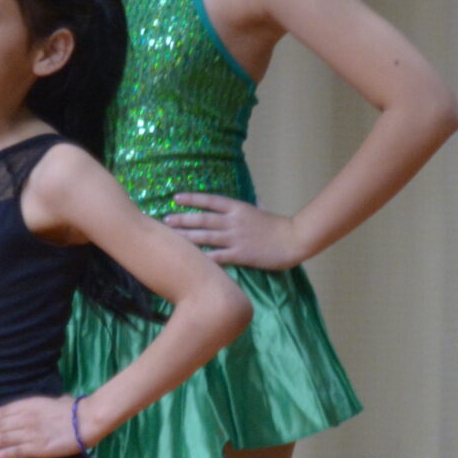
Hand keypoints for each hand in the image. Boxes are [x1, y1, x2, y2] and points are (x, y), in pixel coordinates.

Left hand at [0, 394, 80, 457]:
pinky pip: (16, 452)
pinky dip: (2, 454)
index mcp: (30, 404)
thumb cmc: (75, 408)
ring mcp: (30, 433)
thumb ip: (48, 404)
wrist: (87, 419)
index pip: (4, 412)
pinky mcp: (37, 448)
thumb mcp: (57, 400)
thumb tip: (53, 403)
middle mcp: (25, 418)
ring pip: (3, 439)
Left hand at [168, 193, 304, 268]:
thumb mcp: (262, 210)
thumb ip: (254, 205)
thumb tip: (254, 199)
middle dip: (182, 219)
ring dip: (186, 237)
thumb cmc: (278, 225)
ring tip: (170, 236)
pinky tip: (189, 259)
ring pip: (205, 237)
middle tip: (165, 220)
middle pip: (202, 219)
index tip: (175, 198)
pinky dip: (202, 257)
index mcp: (238, 208)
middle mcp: (233, 221)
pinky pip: (217, 256)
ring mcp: (235, 238)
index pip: (210, 200)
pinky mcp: (240, 254)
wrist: (292, 239)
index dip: (192, 198)